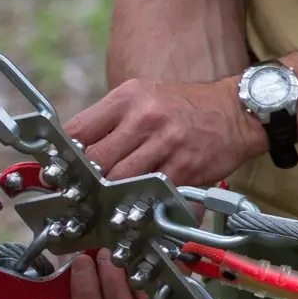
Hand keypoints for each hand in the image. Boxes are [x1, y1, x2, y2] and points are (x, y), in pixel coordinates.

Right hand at [32, 251, 154, 298]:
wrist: (126, 241)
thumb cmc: (90, 248)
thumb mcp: (67, 253)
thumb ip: (53, 265)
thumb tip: (43, 261)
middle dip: (86, 292)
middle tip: (82, 260)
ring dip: (112, 284)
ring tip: (109, 256)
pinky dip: (141, 285)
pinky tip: (134, 264)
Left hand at [67, 77, 264, 185]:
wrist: (237, 111)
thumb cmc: (185, 107)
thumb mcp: (145, 97)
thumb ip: (112, 120)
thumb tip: (75, 150)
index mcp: (129, 96)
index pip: (79, 129)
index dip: (65, 154)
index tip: (61, 170)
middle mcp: (145, 117)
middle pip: (96, 159)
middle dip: (87, 179)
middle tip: (81, 191)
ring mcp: (166, 142)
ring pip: (120, 179)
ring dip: (111, 193)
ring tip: (107, 200)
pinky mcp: (184, 166)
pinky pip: (151, 190)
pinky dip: (141, 199)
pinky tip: (137, 202)